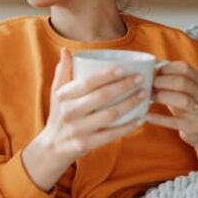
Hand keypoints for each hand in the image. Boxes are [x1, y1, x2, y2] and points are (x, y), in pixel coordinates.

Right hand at [22, 47, 146, 190]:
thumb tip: (67, 50)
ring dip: (130, 104)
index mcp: (63, 96)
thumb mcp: (56, 92)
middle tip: (140, 79)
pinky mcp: (87, 144)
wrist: (52, 147)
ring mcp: (78, 130)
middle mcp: (69, 112)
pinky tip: (141, 119)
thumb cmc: (59, 113)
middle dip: (123, 86)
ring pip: (109, 115)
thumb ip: (62, 70)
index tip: (123, 69)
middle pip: (101, 97)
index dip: (106, 75)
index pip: (87, 83)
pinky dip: (128, 127)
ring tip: (144, 94)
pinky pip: (112, 135)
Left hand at [145, 61, 197, 154]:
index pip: (184, 68)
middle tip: (149, 85)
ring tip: (150, 98)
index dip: (167, 68)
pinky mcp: (193, 126)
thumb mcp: (184, 88)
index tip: (154, 72)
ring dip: (163, 97)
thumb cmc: (186, 102)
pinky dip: (159, 118)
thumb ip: (170, 77)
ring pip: (183, 100)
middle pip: (182, 82)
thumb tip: (149, 68)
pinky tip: (147, 116)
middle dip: (162, 82)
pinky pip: (174, 122)